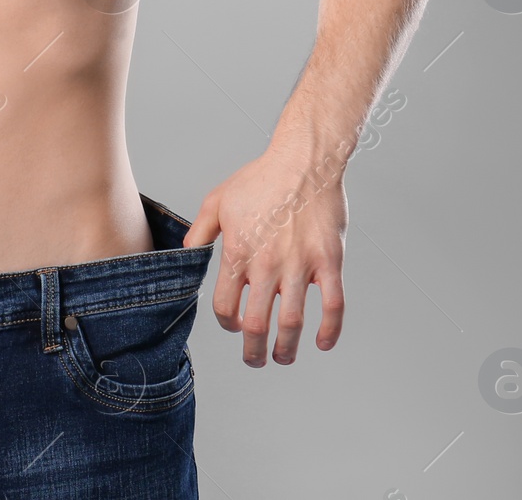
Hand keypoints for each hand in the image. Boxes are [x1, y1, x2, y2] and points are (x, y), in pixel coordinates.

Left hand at [182, 145, 347, 365]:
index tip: (233, 326)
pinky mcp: (330, 262)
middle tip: (255, 361)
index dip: (226, 324)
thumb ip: (199, 232)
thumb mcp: (218, 201)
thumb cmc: (260, 179)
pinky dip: (329, 331)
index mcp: (238, 253)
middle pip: (256, 326)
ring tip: (283, 358)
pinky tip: (322, 342)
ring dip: (286, 350)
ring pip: (292, 324)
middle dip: (253, 352)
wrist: (304, 161)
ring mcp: (300, 266)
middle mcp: (267, 265)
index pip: (226, 307)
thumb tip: (187, 255)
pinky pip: (333, 306)